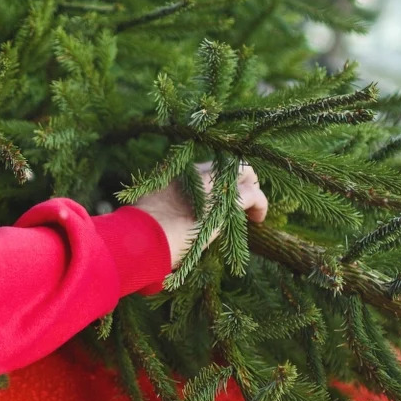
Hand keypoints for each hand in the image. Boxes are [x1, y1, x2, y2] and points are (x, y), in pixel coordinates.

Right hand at [132, 161, 267, 270]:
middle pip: (227, 164)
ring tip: (253, 208)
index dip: (215, 180)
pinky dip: (260, 205)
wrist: (144, 236)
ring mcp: (214, 183)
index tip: (216, 197)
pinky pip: (255, 195)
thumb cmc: (140, 231)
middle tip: (243, 198)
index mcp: (176, 173)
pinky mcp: (230, 200)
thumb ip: (155, 208)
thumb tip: (155, 219)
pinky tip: (258, 218)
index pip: (205, 169)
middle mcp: (197, 171)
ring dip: (252, 188)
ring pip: (245, 172)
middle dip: (239, 178)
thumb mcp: (145, 211)